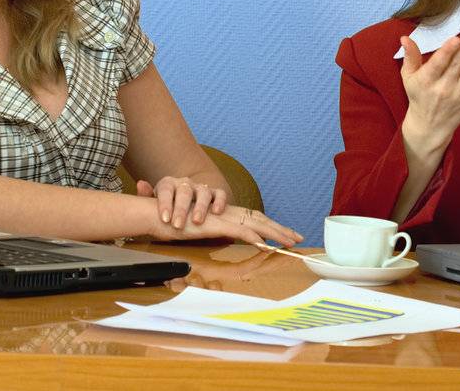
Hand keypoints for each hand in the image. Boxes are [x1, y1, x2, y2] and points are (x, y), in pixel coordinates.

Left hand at [136, 175, 228, 227]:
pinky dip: (220, 202)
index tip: (164, 219)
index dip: (165, 204)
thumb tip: (140, 184)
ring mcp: (201, 188)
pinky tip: (216, 212)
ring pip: (203, 192)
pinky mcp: (215, 194)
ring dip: (200, 207)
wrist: (184, 206)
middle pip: (184, 192)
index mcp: (168, 184)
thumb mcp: (152, 204)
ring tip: (197, 221)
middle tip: (177, 225)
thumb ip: (145, 196)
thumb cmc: (166, 208)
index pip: (166, 190)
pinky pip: (220, 194)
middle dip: (181, 209)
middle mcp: (185, 184)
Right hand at [143, 201, 303, 246]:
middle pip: (261, 220)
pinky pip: (240, 232)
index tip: (288, 235)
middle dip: (281, 229)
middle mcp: (229, 214)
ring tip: (290, 242)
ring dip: (275, 233)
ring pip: (256, 225)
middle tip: (299, 238)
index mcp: (227, 215)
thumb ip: (217, 234)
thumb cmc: (178, 224)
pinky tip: (266, 244)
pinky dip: (254, 237)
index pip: (256, 220)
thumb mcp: (203, 230)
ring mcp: (224, 218)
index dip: (273, 227)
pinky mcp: (216, 225)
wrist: (160, 216)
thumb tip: (228, 239)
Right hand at [400, 32, 459, 152]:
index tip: (456, 39)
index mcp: (425, 82)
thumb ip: (410, 56)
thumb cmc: (419, 96)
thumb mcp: (408, 77)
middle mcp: (442, 89)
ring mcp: (458, 95)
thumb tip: (404, 38)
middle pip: (456, 67)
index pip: (437, 64)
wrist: (430, 125)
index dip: (447, 52)